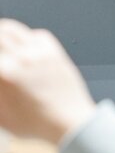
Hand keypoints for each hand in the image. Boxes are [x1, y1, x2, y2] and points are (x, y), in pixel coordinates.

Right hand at [0, 19, 96, 143]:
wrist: (69, 122)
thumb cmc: (36, 123)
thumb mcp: (0, 116)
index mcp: (3, 74)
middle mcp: (20, 59)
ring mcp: (38, 53)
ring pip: (11, 29)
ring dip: (1, 32)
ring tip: (0, 42)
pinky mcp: (54, 52)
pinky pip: (36, 34)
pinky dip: (25, 37)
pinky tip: (22, 46)